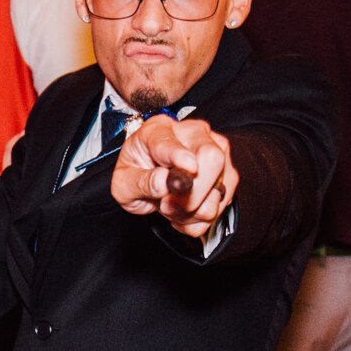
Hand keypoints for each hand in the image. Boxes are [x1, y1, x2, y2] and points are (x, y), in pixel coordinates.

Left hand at [111, 114, 236, 236]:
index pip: (171, 142)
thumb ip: (139, 182)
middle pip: (211, 158)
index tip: (189, 168)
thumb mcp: (123, 183)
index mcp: (158, 130)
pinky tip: (183, 213)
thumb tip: (163, 183)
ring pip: (219, 188)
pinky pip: (222, 205)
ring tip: (171, 209)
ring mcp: (216, 151)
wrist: (150, 179)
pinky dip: (199, 220)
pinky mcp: (227, 173)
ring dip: (192, 212)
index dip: (180, 155)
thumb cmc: (135, 175)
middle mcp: (192, 133)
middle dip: (192, 194)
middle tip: (166, 206)